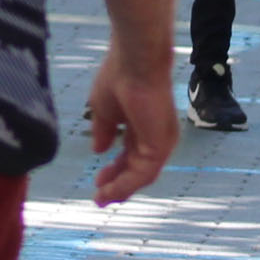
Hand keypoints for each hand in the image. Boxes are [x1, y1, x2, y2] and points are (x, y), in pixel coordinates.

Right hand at [83, 62, 179, 203]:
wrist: (134, 60)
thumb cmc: (119, 76)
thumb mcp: (104, 110)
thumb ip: (104, 131)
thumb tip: (98, 149)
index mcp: (143, 123)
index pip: (131, 153)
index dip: (115, 168)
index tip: (98, 180)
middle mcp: (156, 134)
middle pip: (138, 167)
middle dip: (118, 182)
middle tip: (100, 196)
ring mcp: (161, 141)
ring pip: (141, 175)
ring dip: (121, 189)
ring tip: (101, 199)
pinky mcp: (160, 145)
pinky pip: (142, 174)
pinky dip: (125, 185)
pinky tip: (108, 191)